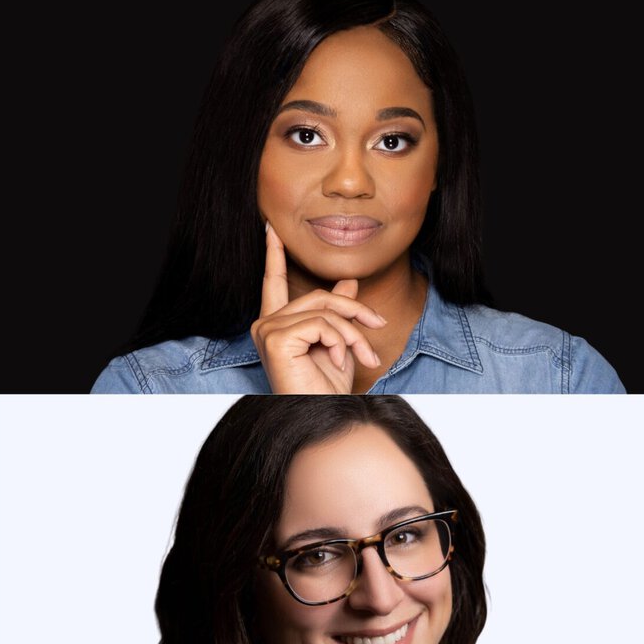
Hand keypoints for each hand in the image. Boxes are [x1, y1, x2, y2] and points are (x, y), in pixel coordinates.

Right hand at [250, 222, 386, 393]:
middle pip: (317, 297)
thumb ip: (338, 312)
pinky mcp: (275, 340)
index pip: (273, 281)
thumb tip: (348, 283)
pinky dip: (340, 341)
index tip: (271, 228)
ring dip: (354, 332)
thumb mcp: (339, 343)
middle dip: (354, 310)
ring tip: (365, 356)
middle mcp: (265, 325)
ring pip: (324, 311)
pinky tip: (340, 359)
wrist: (326, 416)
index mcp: (276, 325)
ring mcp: (267, 331)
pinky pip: (321, 324)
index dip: (273, 254)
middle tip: (379, 324)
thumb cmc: (327, 390)